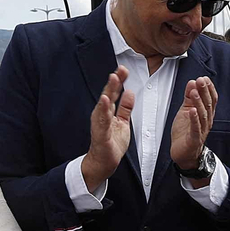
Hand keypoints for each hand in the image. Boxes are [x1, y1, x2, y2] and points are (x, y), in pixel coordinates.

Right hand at [81, 66, 134, 189]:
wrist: (104, 161)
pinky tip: (105, 100)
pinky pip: (102, 120)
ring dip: (109, 90)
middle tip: (120, 69)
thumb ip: (125, 108)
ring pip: (104, 104)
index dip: (119, 81)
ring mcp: (100, 123)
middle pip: (108, 94)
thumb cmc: (111, 142)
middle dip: (114, 81)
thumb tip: (129, 93)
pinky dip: (103, 109)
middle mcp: (102, 115)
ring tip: (113, 78)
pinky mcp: (100, 133)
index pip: (114, 92)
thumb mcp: (122, 122)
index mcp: (108, 111)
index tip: (124, 69)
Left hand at [169, 76, 217, 170]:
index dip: (209, 89)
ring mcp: (202, 131)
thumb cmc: (185, 131)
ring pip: (203, 115)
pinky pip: (196, 128)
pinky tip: (192, 110)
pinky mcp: (194, 139)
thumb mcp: (186, 111)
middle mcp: (207, 122)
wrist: (183, 153)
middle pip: (208, 105)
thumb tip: (192, 82)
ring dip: (199, 102)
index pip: (212, 99)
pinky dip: (194, 119)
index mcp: (206, 114)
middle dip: (205, 92)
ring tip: (194, 91)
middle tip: (201, 80)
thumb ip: (189, 97)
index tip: (204, 78)